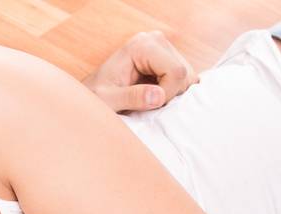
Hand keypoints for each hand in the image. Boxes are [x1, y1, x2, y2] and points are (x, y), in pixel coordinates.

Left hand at [82, 30, 199, 112]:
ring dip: (173, 94)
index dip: (168, 94)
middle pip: (185, 73)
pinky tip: (156, 94)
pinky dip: (174, 92)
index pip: (175, 71)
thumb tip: (159, 96)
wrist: (92, 91)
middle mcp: (156, 40)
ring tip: (150, 98)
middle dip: (171, 94)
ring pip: (187, 77)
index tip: (151, 106)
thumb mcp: (109, 100)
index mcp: (142, 45)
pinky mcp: (168, 57)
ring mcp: (163, 47)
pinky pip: (184, 79)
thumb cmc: (97, 95)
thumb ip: (132, 98)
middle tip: (149, 103)